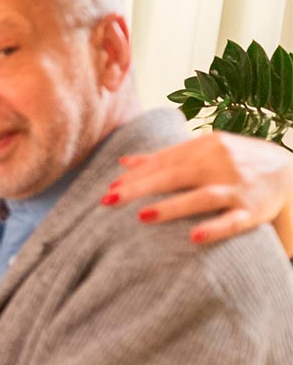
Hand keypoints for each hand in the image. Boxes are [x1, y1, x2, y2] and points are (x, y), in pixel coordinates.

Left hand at [106, 132, 292, 245]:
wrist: (291, 170)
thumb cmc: (236, 160)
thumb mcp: (204, 150)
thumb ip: (165, 156)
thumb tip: (123, 162)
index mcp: (205, 145)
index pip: (164, 160)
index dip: (136, 175)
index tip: (109, 187)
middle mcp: (220, 163)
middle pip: (175, 175)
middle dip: (140, 188)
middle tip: (108, 200)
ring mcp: (237, 187)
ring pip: (202, 196)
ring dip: (172, 207)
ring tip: (142, 216)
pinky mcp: (253, 210)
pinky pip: (233, 221)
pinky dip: (215, 228)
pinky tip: (193, 237)